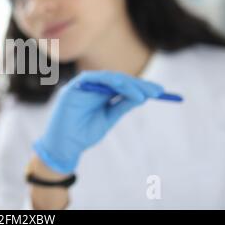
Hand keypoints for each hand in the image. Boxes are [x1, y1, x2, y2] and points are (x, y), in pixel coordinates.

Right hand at [33, 71, 163, 173]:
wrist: (64, 146)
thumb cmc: (84, 134)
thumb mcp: (108, 119)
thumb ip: (121, 106)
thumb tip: (143, 96)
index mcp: (101, 95)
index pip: (123, 86)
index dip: (141, 88)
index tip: (160, 93)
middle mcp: (92, 87)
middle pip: (119, 80)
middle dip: (139, 84)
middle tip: (158, 91)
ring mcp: (83, 86)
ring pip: (109, 77)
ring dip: (127, 83)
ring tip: (144, 94)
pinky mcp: (73, 88)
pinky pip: (92, 78)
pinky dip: (108, 80)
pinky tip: (123, 86)